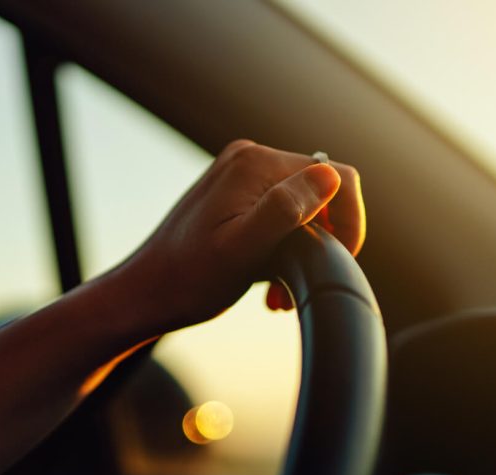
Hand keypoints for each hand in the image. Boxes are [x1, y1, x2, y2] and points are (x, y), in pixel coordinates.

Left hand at [114, 139, 365, 332]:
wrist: (145, 294)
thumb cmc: (188, 281)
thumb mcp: (241, 252)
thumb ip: (284, 210)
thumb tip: (330, 177)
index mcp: (255, 165)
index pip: (338, 178)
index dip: (350, 223)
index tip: (338, 262)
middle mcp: (250, 158)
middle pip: (322, 193)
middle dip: (321, 242)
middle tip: (292, 287)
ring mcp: (242, 175)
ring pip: (304, 207)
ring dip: (302, 250)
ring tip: (276, 291)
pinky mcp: (236, 194)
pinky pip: (281, 213)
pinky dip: (284, 247)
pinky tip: (266, 280)